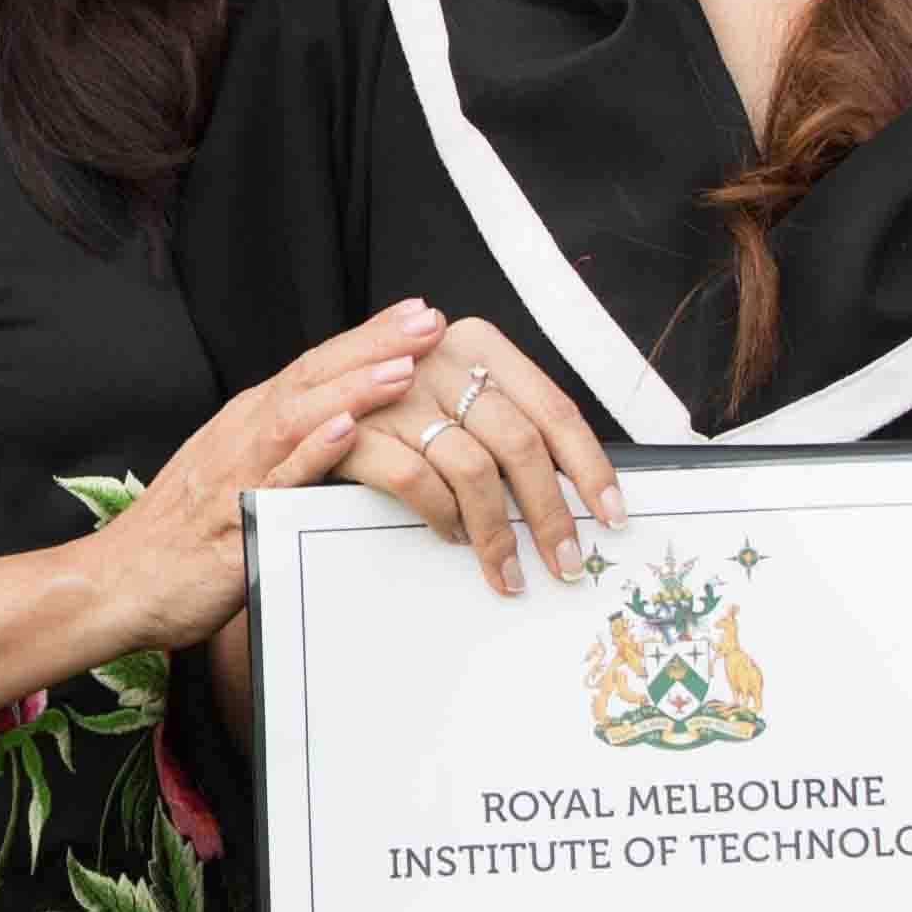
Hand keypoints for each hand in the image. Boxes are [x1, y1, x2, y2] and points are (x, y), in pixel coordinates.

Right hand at [80, 302, 444, 651]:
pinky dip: (313, 451)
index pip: (316, 366)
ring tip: (402, 365)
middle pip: (314, 376)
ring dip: (353, 388)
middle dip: (373, 346)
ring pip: (299, 416)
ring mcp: (236, 472)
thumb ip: (288, 451)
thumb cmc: (184, 536)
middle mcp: (242, 434)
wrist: (119, 582)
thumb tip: (347, 432)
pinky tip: (347, 430)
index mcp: (248, 422)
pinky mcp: (234, 520)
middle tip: (426, 320)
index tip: (417, 316)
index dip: (368, 339)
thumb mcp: (241, 476)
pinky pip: (277, 480)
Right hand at [344, 314, 620, 595]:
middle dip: (549, 513)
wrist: (299, 411)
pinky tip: (451, 535)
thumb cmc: (394, 418)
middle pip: (520, 443)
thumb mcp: (453, 401)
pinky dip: (441, 513)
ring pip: (473, 469)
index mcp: (476, 344)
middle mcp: (439, 358)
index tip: (612, 513)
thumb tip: (579, 481)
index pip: (554, 409)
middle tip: (565, 561)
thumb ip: (505, 423)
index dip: (589, 467)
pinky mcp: (358, 431)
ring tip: (506, 568)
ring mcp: (396, 393)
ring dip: (496, 531)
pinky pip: (417, 481)